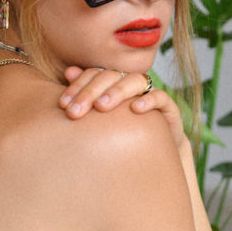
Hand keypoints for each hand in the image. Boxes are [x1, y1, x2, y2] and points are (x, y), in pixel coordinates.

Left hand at [60, 66, 185, 149]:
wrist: (153, 159)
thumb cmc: (120, 137)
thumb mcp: (99, 120)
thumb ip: (85, 95)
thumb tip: (67, 71)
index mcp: (112, 83)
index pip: (94, 75)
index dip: (78, 86)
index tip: (63, 105)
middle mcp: (130, 84)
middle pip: (111, 76)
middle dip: (91, 92)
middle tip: (75, 111)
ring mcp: (150, 93)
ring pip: (135, 81)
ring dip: (117, 91)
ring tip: (101, 107)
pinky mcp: (168, 108)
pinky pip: (160, 97)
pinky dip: (148, 100)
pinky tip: (135, 109)